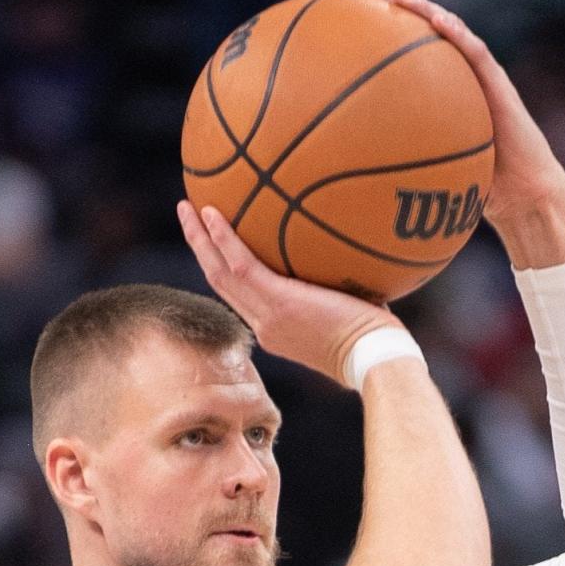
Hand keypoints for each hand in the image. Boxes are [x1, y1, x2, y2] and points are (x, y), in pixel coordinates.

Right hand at [178, 200, 400, 384]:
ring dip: (200, 238)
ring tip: (188, 207)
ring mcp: (268, 315)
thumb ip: (339, 290)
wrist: (375, 358)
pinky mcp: (278, 301)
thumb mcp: (351, 314)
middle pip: (219, 282)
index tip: (215, 244)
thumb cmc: (377, 340)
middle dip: (201, 247)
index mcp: (275, 329)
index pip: (240, 296)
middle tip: (189, 216)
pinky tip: (213, 212)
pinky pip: (241, 264)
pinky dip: (223, 238)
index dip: (223, 268)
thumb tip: (354, 257)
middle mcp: (263, 325)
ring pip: (219, 272)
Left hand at [351, 0, 564, 267]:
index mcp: (438, 93)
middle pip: (421, 31)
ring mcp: (480, 77)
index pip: (404, 52)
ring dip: (422, 8)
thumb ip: (397, 166)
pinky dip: (457, 34)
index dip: (375, 33)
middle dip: (389, 5)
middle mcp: (457, 78)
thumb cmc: (478, 193)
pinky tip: (437, 21)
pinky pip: (477, 53)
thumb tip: (346, 185)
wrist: (524, 197)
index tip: (343, 20)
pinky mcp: (499, 84)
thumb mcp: (427, 177)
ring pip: (449, 29)